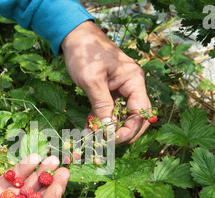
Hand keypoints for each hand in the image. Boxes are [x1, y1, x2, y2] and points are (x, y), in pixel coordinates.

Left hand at [62, 21, 151, 143]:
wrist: (73, 35)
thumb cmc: (85, 52)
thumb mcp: (92, 80)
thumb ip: (102, 106)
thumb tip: (108, 130)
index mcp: (134, 81)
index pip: (141, 113)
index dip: (129, 130)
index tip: (111, 140)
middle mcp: (131, 86)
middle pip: (136, 117)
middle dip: (122, 133)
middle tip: (105, 144)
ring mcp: (121, 89)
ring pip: (121, 116)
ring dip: (109, 129)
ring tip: (93, 139)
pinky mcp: (109, 91)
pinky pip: (109, 111)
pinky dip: (100, 121)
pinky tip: (88, 129)